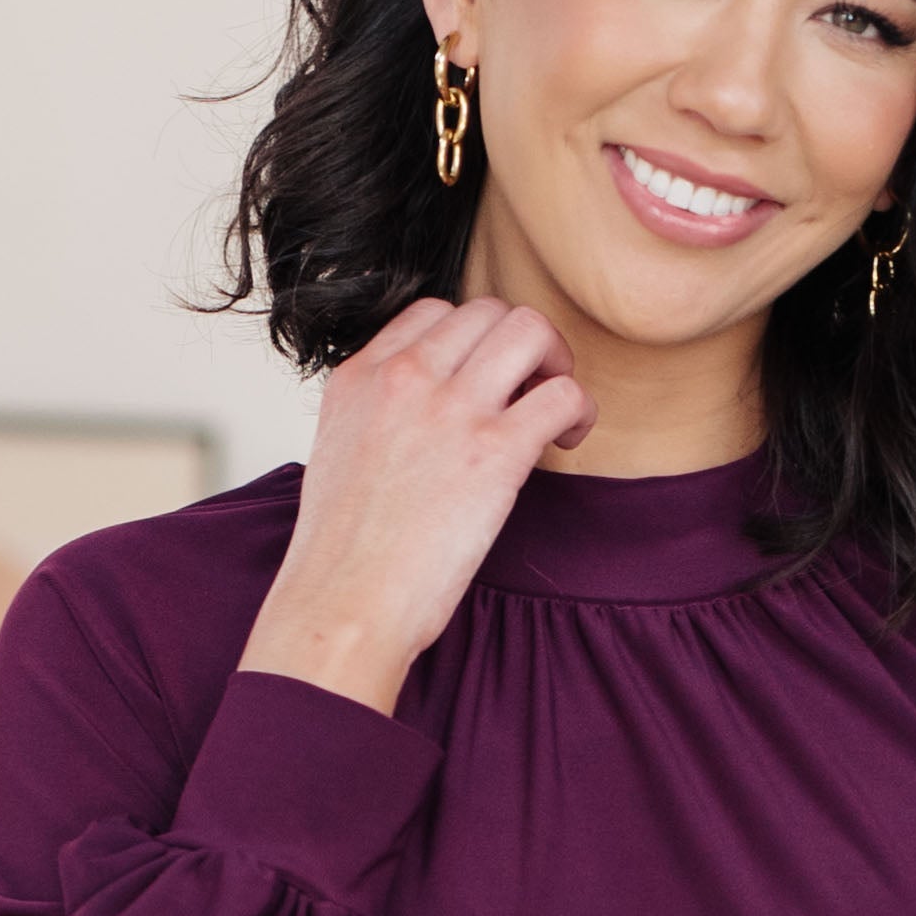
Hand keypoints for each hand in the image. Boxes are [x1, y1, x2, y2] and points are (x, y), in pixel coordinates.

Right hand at [239, 296, 595, 715]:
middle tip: (531, 391)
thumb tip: (419, 423)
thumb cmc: (342, 557)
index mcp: (361, 376)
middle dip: (521, 345)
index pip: (434, 314)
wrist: (344, 604)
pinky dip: (578, 411)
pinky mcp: (496, 451)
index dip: (472, 341)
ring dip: (556, 363)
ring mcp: (452, 408)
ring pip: (530, 330)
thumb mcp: (337, 456)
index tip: (484, 380)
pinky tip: (567, 442)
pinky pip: (563, 394)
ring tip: (553, 409)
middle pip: (488, 311)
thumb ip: (377, 418)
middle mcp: (407, 377)